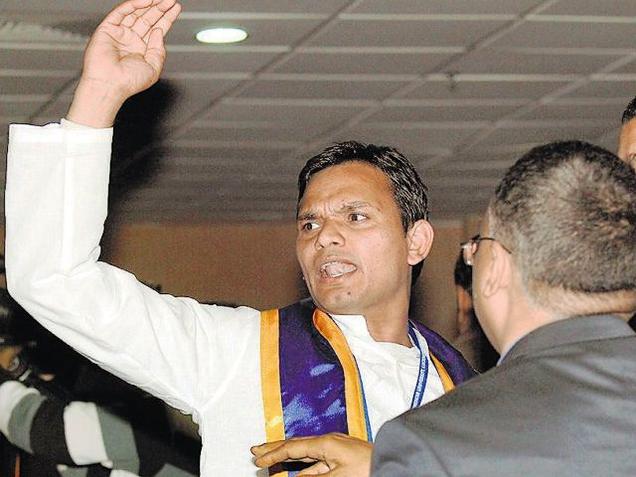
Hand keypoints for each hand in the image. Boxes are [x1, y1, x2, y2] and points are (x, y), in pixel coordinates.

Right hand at [67, 0, 180, 126]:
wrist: (110, 85)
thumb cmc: (129, 82)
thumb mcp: (153, 67)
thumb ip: (158, 49)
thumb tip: (159, 31)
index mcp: (142, 50)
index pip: (157, 30)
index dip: (166, 19)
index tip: (176, 8)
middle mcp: (131, 41)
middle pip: (148, 19)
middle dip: (160, 8)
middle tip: (171, 0)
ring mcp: (120, 34)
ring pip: (135, 13)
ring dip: (149, 4)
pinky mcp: (108, 29)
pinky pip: (121, 13)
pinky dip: (133, 5)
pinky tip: (146, 1)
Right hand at [251, 433, 372, 476]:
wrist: (395, 464)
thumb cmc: (370, 468)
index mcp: (326, 443)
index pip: (292, 447)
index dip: (273, 454)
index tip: (257, 459)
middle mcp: (329, 443)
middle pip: (296, 445)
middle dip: (275, 449)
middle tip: (257, 452)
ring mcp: (336, 450)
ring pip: (305, 454)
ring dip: (287, 458)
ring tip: (272, 460)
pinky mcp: (343, 459)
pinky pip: (317, 463)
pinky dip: (304, 468)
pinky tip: (298, 473)